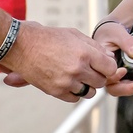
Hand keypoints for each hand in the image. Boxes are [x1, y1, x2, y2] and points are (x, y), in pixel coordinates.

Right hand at [1, 21, 117, 101]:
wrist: (22, 46)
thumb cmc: (48, 38)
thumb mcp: (75, 35)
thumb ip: (95, 47)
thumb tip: (110, 58)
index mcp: (84, 53)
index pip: (110, 68)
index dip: (108, 66)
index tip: (103, 65)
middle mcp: (77, 69)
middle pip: (101, 81)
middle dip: (98, 75)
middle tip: (90, 69)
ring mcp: (66, 82)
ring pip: (89, 92)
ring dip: (87, 85)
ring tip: (79, 75)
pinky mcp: (56, 91)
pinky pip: (75, 98)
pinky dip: (74, 92)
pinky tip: (68, 80)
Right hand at [92, 20, 132, 97]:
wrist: (116, 28)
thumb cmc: (110, 30)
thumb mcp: (117, 32)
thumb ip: (126, 41)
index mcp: (100, 63)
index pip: (104, 77)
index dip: (114, 78)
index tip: (124, 71)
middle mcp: (107, 72)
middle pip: (114, 88)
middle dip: (128, 88)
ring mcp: (117, 73)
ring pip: (124, 87)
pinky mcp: (126, 73)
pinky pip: (132, 81)